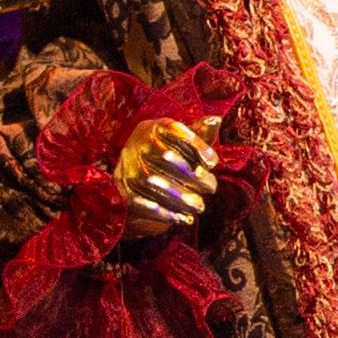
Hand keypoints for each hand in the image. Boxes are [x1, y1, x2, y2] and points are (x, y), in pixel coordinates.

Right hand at [114, 114, 219, 234]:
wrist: (133, 190)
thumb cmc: (166, 163)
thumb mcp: (181, 145)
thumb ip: (199, 134)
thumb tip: (216, 119)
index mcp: (151, 129)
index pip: (173, 130)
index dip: (196, 145)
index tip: (212, 162)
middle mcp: (135, 146)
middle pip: (165, 158)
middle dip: (193, 176)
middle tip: (211, 187)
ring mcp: (126, 170)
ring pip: (154, 183)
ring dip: (182, 198)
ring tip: (199, 206)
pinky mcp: (122, 195)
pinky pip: (143, 204)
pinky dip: (167, 213)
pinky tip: (185, 218)